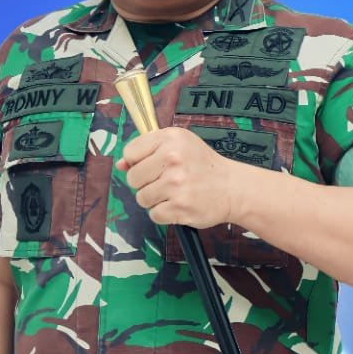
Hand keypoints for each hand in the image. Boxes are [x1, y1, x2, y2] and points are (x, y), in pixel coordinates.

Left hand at [115, 126, 235, 227]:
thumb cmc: (202, 165)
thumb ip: (147, 151)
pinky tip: (178, 205)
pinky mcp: (180, 207)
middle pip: (133, 178)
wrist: (232, 188)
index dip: (137, 163)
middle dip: (145, 183)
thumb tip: (120, 165)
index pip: (130, 153)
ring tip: (173, 194)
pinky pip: (154, 215)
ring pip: (142, 198)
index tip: (152, 166)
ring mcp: (176, 184)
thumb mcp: (178, 146)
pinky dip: (164, 214)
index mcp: (170, 139)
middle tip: (165, 182)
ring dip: (154, 200)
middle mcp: (172, 159)